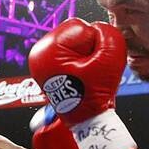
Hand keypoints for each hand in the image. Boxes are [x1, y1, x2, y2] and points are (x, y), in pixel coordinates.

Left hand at [29, 18, 136, 148]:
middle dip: (88, 48)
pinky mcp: (49, 66)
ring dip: (85, 55)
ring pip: (75, 42)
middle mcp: (38, 54)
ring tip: (84, 75)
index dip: (94, 44)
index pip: (81, 27)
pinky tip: (81, 76)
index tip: (91, 66)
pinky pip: (71, 52)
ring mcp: (42, 60)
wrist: (87, 121)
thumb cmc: (94, 95)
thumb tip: (99, 29)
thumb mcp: (109, 60)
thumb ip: (109, 35)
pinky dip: (80, 61)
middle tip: (88, 72)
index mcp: (46, 50)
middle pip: (76, 33)